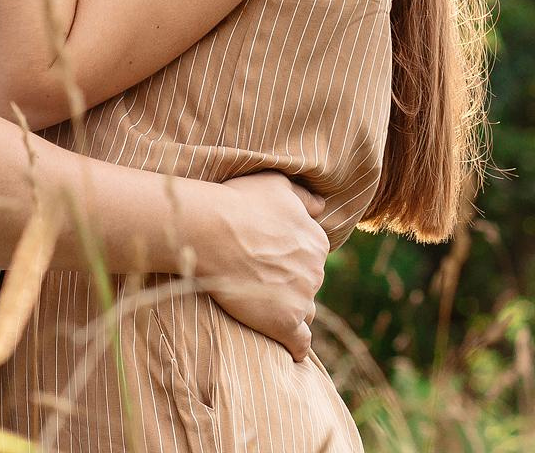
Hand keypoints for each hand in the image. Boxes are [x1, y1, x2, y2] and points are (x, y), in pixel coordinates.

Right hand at [191, 172, 327, 359]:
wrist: (212, 231)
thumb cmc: (240, 203)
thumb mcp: (278, 185)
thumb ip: (304, 196)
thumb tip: (322, 207)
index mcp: (317, 241)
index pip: (312, 258)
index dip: (291, 261)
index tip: (270, 263)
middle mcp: (317, 270)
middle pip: (308, 285)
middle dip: (290, 286)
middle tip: (260, 284)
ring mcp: (302, 298)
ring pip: (305, 312)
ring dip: (291, 313)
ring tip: (267, 312)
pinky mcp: (285, 323)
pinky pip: (300, 343)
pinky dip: (296, 347)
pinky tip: (290, 350)